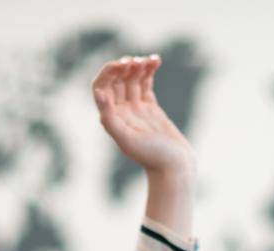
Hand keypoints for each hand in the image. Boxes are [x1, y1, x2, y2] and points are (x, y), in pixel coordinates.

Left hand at [91, 56, 195, 180]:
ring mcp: (136, 109)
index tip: (123, 65)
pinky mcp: (150, 108)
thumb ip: (109, 118)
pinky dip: (149, 71)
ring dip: (138, 66)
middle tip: (136, 62)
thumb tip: (99, 93)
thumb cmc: (151, 156)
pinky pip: (146, 84)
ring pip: (132, 80)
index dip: (109, 72)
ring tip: (148, 60)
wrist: (174, 167)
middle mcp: (120, 112)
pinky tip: (155, 61)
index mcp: (111, 117)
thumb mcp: (127, 138)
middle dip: (124, 67)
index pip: (102, 86)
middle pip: (116, 80)